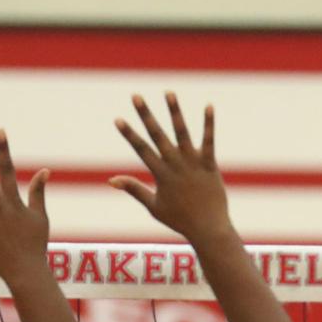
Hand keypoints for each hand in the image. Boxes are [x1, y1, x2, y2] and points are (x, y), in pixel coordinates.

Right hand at [110, 93, 233, 246]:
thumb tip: (111, 181)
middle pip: (157, 135)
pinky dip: (208, 124)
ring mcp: (193, 163)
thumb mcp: (152, 206)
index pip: (141, 149)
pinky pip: (209, 141)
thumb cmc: (179, 220)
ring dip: (174, 112)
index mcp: (160, 175)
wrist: (207, 228)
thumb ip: (134, 189)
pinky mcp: (210, 164)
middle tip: (136, 96)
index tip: (118, 119)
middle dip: (145, 115)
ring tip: (168, 93)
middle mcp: (175, 165)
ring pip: (182, 133)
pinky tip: (208, 106)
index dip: (128, 134)